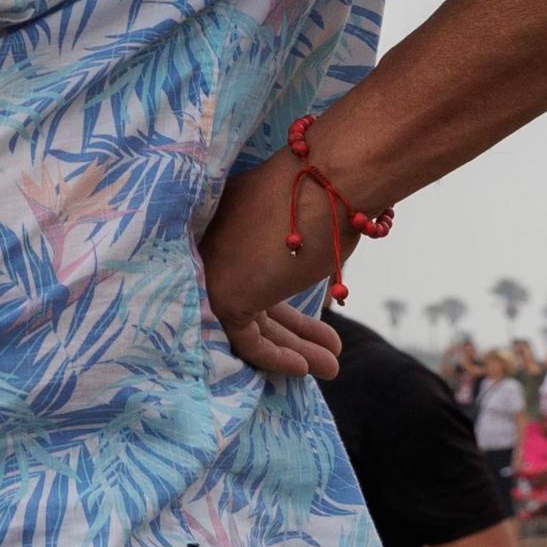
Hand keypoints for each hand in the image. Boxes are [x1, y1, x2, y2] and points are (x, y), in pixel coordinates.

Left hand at [197, 151, 347, 378]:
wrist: (330, 178)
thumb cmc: (330, 193)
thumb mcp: (306, 223)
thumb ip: (296, 252)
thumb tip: (312, 284)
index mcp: (231, 218)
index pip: (251, 270)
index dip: (283, 301)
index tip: (317, 322)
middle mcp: (214, 242)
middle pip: (255, 296)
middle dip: (295, 329)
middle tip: (331, 350)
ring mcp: (214, 268)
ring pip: (253, 318)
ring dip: (295, 346)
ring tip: (332, 367)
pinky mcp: (223, 294)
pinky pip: (245, 337)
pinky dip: (275, 355)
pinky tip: (305, 366)